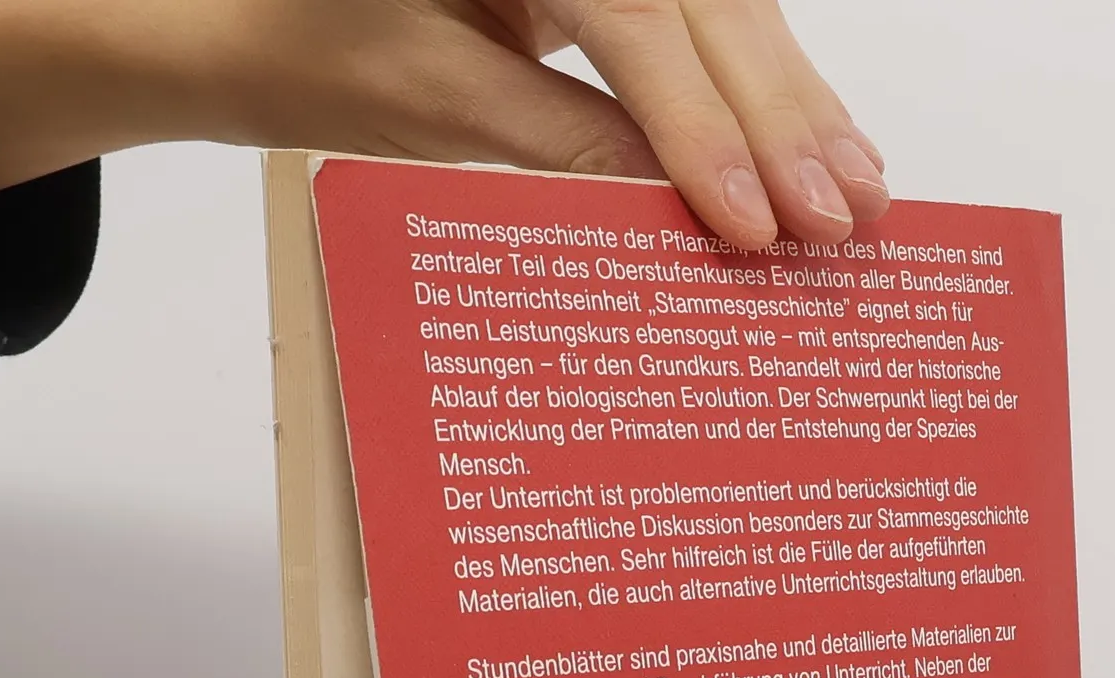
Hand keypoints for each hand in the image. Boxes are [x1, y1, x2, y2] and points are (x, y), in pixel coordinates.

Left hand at [0, 0, 886, 248]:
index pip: (635, 12)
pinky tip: (824, 143)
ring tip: (858, 193)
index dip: (696, 120)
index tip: (746, 218)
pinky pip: (706, 23)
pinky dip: (765, 91)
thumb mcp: (433, 103)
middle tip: (836, 219)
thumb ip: (560, 142)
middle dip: (775, 114)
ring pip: (726, 7)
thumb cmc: (316, 54)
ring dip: (796, 105)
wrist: (256, 21)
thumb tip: (675, 209)